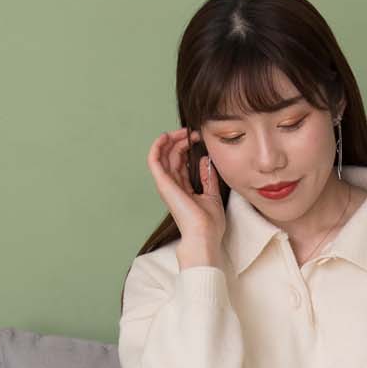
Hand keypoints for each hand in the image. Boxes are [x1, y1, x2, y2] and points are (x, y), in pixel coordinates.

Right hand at [146, 128, 227, 253]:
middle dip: (181, 140)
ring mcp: (166, 185)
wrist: (204, 236)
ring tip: (183, 131)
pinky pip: (154, 161)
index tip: (200, 138)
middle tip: (194, 132)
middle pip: (171, 156)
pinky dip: (157, 147)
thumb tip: (204, 161)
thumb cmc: (209, 224)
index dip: (187, 147)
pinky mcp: (163, 184)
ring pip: (162, 155)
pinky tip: (165, 136)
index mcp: (182, 188)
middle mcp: (172, 185)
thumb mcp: (212, 195)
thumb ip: (207, 178)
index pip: (180, 162)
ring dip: (171, 140)